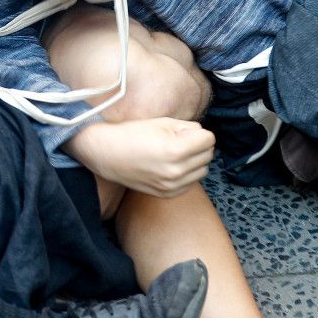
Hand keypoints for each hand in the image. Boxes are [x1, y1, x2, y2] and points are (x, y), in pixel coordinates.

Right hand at [70, 117, 215, 197]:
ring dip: (195, 160)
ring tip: (176, 153)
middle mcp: (176, 172)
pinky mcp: (166, 194)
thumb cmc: (134, 133)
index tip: (186, 131)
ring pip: (203, 170)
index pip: (209, 139)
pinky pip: (191, 183)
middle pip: (208, 155)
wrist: (108, 154)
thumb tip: (203, 134)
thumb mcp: (163, 122)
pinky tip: (171, 165)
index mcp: (176, 150)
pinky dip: (187, 174)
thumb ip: (189, 128)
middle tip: (180, 139)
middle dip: (199, 145)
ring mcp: (171, 186)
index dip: (200, 132)